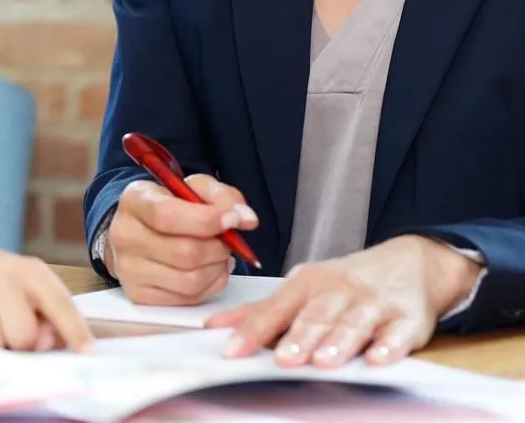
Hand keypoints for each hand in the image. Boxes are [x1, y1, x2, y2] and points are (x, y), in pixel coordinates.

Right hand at [0, 242, 92, 352]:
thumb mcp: (25, 286)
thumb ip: (45, 314)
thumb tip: (48, 344)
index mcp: (31, 270)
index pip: (59, 302)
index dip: (74, 330)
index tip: (87, 353)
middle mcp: (2, 272)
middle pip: (24, 335)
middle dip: (20, 344)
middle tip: (9, 330)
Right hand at [106, 174, 257, 305]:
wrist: (139, 231)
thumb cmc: (170, 206)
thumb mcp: (192, 188)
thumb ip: (222, 196)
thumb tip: (246, 218)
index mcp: (134, 200)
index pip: (168, 215)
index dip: (207, 220)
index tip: (233, 219)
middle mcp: (125, 235)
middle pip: (185, 252)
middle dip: (219, 248)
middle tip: (227, 240)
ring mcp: (129, 269)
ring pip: (190, 280)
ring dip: (217, 268)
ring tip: (218, 255)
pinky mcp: (140, 295)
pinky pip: (188, 298)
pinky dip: (209, 285)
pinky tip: (208, 269)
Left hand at [208, 236, 482, 366]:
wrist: (408, 263)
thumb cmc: (345, 282)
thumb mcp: (302, 288)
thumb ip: (263, 311)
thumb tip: (217, 328)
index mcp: (306, 284)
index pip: (274, 308)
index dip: (252, 330)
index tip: (232, 351)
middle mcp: (338, 291)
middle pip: (315, 315)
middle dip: (299, 337)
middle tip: (283, 359)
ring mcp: (373, 304)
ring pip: (353, 324)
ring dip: (337, 342)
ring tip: (322, 361)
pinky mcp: (407, 320)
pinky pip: (398, 334)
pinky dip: (388, 347)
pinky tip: (378, 359)